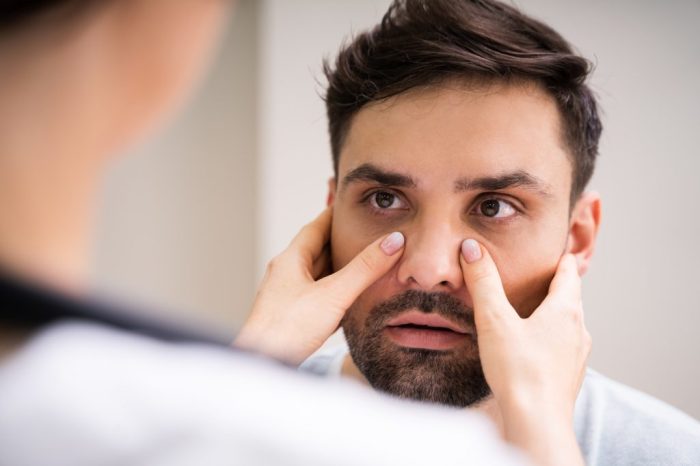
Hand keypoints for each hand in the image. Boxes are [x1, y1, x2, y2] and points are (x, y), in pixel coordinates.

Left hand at [234, 208, 404, 365]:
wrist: (262, 363)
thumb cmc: (286, 329)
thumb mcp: (333, 295)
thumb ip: (364, 269)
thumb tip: (392, 241)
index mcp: (290, 260)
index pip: (315, 228)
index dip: (333, 215)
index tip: (349, 205)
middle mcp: (286, 275)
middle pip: (317, 250)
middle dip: (340, 242)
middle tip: (364, 232)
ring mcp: (287, 297)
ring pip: (317, 275)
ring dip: (338, 268)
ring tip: (362, 261)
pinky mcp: (291, 318)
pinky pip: (317, 296)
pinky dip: (334, 291)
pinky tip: (346, 299)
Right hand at [460, 239, 589, 465]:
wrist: (537, 422)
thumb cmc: (518, 370)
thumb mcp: (494, 320)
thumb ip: (483, 282)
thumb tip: (472, 248)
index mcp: (565, 310)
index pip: (569, 274)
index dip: (561, 260)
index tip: (556, 250)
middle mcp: (577, 330)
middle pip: (570, 298)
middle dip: (557, 285)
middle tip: (542, 275)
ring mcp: (577, 356)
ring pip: (569, 324)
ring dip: (555, 314)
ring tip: (535, 310)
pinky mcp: (569, 376)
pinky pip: (564, 347)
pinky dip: (551, 338)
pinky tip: (533, 347)